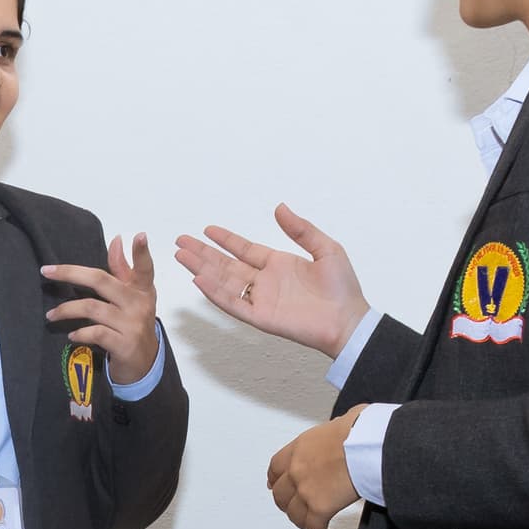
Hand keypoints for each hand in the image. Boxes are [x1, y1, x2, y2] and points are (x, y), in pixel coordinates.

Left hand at [40, 232, 160, 374]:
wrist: (143, 364)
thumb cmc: (132, 324)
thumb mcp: (131, 297)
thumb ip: (122, 270)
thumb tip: (116, 240)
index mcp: (142, 289)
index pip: (144, 268)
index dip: (141, 252)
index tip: (138, 235)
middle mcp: (139, 304)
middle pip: (102, 280)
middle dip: (70, 273)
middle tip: (46, 271)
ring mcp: (132, 324)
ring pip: (92, 308)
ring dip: (67, 310)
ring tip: (51, 315)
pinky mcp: (124, 344)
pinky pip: (96, 333)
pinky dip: (80, 333)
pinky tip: (71, 336)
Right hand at [175, 206, 370, 359]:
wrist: (348, 321)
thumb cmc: (342, 289)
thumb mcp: (326, 249)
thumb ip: (301, 229)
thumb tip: (280, 208)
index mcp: (278, 265)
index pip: (244, 250)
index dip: (225, 240)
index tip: (208, 230)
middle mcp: (265, 281)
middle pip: (226, 264)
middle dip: (203, 253)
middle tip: (181, 241)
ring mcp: (261, 299)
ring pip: (224, 282)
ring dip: (202, 269)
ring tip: (182, 256)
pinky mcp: (260, 317)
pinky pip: (232, 303)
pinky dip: (215, 292)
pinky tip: (200, 279)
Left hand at [267, 409, 365, 528]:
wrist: (368, 443)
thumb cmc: (361, 430)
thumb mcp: (342, 421)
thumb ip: (335, 430)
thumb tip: (347, 426)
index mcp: (299, 447)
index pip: (276, 467)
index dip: (275, 480)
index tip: (276, 485)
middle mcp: (296, 469)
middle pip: (281, 495)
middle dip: (287, 504)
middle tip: (296, 508)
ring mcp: (306, 490)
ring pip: (294, 514)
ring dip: (303, 521)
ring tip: (314, 524)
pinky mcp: (320, 508)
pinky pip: (314, 528)